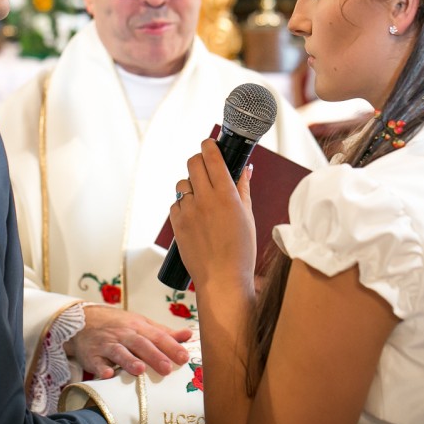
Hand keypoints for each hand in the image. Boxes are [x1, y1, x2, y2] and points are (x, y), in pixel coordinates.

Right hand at [65, 305, 190, 378]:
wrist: (82, 320)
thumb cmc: (118, 325)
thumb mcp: (140, 324)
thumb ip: (164, 332)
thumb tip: (189, 335)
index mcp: (138, 327)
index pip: (157, 336)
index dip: (170, 347)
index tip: (184, 358)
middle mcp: (123, 335)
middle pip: (140, 344)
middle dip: (154, 356)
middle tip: (167, 369)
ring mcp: (107, 345)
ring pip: (119, 352)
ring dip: (128, 360)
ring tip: (140, 370)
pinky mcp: (92, 356)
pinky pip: (96, 362)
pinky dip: (101, 368)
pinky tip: (107, 375)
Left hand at [168, 138, 257, 291]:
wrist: (222, 279)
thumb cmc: (241, 250)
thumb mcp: (248, 216)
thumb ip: (243, 189)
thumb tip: (246, 169)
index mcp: (226, 195)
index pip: (212, 157)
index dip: (209, 145)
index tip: (210, 144)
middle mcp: (205, 199)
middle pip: (193, 163)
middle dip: (199, 161)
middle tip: (206, 168)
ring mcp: (188, 211)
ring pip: (183, 183)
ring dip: (191, 184)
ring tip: (202, 197)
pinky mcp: (177, 223)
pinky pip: (176, 203)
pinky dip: (184, 204)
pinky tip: (195, 216)